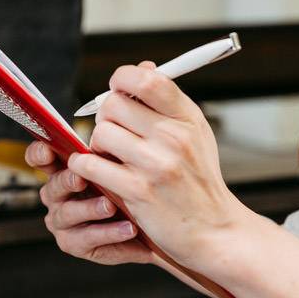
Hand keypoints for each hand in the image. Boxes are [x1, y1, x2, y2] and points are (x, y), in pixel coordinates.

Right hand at [26, 140, 156, 265]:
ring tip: (111, 206)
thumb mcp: (117, 169)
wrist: (145, 228)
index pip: (40, 158)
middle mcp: (56, 195)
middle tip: (83, 178)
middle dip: (68, 181)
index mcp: (61, 170)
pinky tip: (128, 228)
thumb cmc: (127, 190)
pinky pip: (86, 238)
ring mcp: (61, 221)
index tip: (48, 150)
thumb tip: (110, 131)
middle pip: (53, 186)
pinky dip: (108, 233)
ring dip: (90, 208)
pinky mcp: (72, 243)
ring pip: (68, 213)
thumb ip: (105, 155)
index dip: (39, 153)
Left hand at [67, 61, 246, 270]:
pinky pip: (91, 165)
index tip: (118, 90)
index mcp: (186, 117)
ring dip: (96, 145)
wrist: (214, 230)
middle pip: (114, 104)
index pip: (147, 78)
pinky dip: (84, 167)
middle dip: (106, 117)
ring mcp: (156, 164)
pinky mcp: (138, 191)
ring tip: (109, 156)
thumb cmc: (199, 180)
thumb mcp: (195, 133)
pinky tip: (94, 171)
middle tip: (112, 131)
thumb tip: (143, 66)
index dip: (122, 79)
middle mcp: (173, 137)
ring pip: (100, 133)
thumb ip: (167, 101)